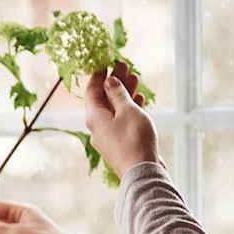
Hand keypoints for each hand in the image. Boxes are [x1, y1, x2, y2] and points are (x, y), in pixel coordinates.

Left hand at [85, 61, 158, 178]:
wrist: (142, 171)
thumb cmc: (134, 139)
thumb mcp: (127, 110)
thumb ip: (117, 94)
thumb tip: (108, 82)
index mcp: (94, 116)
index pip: (91, 90)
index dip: (98, 75)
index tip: (106, 62)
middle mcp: (96, 126)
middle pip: (103, 98)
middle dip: (114, 81)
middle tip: (125, 66)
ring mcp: (107, 135)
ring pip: (113, 108)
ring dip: (123, 93)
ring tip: (135, 78)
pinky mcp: (118, 142)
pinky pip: (120, 120)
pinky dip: (128, 108)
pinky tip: (139, 99)